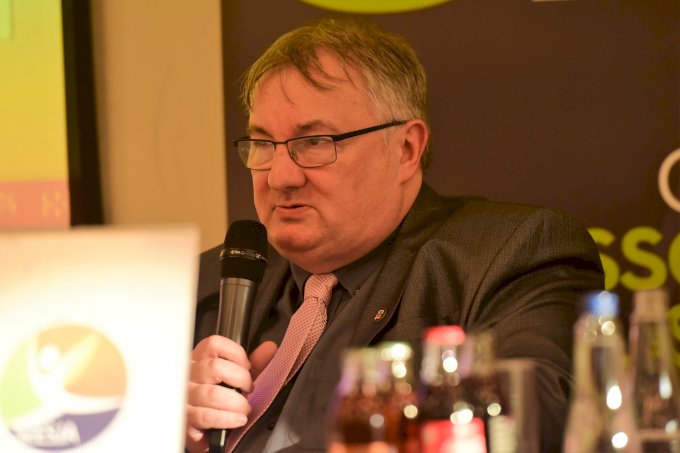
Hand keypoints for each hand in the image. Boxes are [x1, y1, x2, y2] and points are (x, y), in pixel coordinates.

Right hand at [184, 336, 277, 452]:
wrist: (203, 430)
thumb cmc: (219, 398)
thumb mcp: (236, 377)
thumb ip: (253, 363)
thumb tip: (269, 348)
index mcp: (200, 359)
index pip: (214, 344)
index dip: (236, 353)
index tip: (247, 366)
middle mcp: (189, 374)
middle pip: (215, 367)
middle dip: (240, 379)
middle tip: (248, 390)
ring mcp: (185, 396)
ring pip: (212, 394)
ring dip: (237, 403)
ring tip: (245, 409)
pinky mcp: (185, 418)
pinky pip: (207, 416)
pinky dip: (228, 419)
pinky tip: (238, 419)